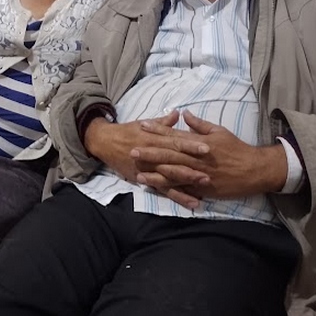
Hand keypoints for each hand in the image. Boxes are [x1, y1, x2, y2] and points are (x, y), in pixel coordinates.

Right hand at [84, 110, 210, 208]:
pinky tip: (192, 202)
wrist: (105, 142)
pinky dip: (178, 196)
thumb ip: (163, 122)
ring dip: (186, 184)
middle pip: (174, 162)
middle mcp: (151, 155)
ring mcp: (148, 169)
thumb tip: (178, 113)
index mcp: (153, 139)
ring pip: (169, 178)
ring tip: (203, 189)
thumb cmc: (127, 131)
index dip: (191, 145)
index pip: (175, 142)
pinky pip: (163, 190)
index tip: (207, 147)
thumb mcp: (144, 123)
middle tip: (210, 173)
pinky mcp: (144, 180)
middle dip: (192, 168)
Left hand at [132, 110, 286, 201]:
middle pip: (169, 155)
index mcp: (199, 143)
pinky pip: (183, 189)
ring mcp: (198, 175)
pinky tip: (156, 189)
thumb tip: (183, 113)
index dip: (157, 130)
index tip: (142, 125)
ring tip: (138, 172)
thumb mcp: (219, 131)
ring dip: (154, 174)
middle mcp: (196, 159)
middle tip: (132, 150)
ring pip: (173, 174)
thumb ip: (199, 124)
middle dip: (150, 153)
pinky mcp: (202, 188)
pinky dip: (169, 189)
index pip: (174, 135)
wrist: (254, 170)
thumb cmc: (237, 149)